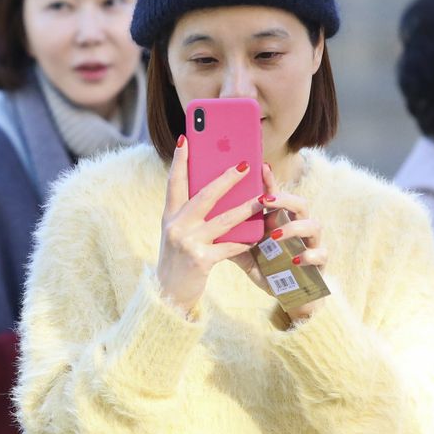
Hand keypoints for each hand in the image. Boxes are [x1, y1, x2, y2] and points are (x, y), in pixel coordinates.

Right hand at [155, 138, 258, 315]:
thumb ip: (190, 214)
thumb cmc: (178, 261)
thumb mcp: (177, 234)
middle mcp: (176, 226)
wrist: (168, 294)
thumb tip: (217, 192)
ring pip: (224, 220)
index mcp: (169, 216)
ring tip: (265, 198)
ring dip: (247, 208)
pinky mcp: (200, 260)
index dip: (179, 161)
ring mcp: (188, 243)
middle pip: (205, 195)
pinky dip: (246, 241)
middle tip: (245, 165)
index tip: (186, 138)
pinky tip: (260, 235)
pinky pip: (230, 247)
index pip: (173, 183)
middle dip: (227, 179)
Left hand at [228, 161, 327, 322]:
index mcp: (279, 220)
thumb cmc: (265, 266)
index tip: (260, 166)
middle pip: (299, 203)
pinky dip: (309, 255)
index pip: (275, 196)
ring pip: (313, 225)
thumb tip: (200, 221)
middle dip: (284, 199)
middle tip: (265, 200)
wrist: (286, 294)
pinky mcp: (319, 262)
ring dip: (293, 228)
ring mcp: (310, 242)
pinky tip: (295, 260)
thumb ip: (229, 234)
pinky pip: (320, 254)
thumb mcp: (243, 250)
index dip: (269, 181)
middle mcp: (297, 226)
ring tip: (273, 235)